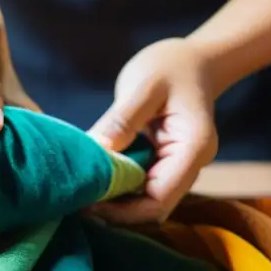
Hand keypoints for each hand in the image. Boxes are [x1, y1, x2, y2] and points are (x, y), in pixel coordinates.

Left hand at [88, 38, 218, 224]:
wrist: (193, 59)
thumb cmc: (171, 66)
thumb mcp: (144, 85)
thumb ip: (122, 120)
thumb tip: (97, 151)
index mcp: (193, 148)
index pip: (159, 198)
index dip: (123, 209)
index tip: (88, 202)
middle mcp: (190, 165)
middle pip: (153, 206)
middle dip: (117, 210)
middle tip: (77, 202)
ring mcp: (178, 166)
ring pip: (146, 200)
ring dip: (116, 202)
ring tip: (81, 194)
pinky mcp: (163, 162)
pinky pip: (141, 185)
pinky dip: (119, 187)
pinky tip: (94, 181)